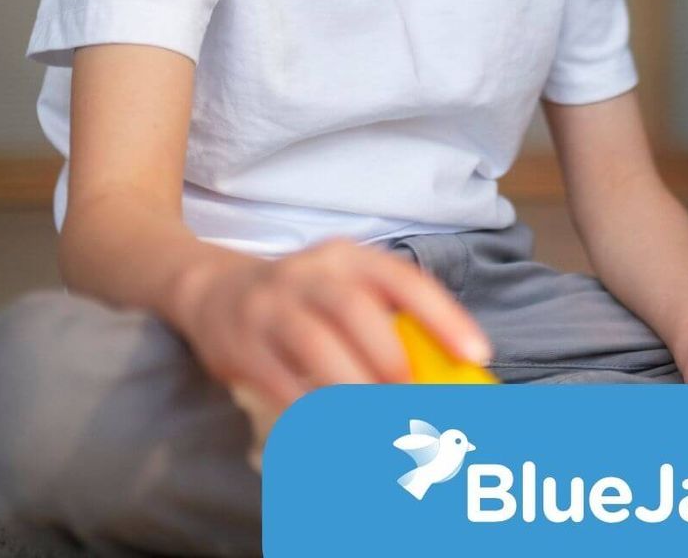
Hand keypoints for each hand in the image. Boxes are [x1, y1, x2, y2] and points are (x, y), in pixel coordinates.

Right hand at [174, 238, 489, 413]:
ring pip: (314, 344)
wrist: (211, 291)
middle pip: (352, 309)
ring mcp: (269, 309)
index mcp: (347, 258)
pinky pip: (281, 382)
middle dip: (389, 356)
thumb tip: (451, 372)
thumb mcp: (345, 287)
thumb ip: (390, 319)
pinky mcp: (240, 348)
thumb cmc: (303, 298)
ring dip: (353, 387)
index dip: (443, 316)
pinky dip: (314, 410)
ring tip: (381, 420)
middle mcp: (307, 275)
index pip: (402, 280)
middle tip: (413, 395)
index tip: (476, 353)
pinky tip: (338, 429)